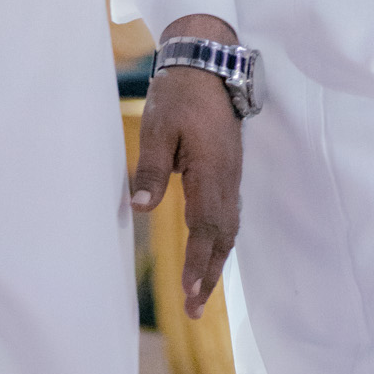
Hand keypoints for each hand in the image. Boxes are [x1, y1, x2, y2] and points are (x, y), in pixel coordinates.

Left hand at [130, 14, 241, 319]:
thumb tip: (143, 209)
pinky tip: (212, 249)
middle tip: (196, 308)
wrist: (208, 65)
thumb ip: (152, 170)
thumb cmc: (180, 96)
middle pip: (224, 234)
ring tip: (203, 290)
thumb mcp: (158, 129)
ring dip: (217, 259)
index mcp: (212, 171)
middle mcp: (228, 177)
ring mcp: (231, 173)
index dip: (199, 263)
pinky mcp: (228, 168)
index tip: (190, 294)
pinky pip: (229, 211)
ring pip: (229, 225)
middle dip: (211, 273)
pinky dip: (221, 238)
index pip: (207, 227)